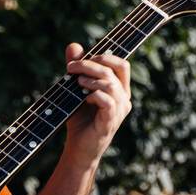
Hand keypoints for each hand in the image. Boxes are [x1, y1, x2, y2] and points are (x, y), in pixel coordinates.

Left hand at [62, 42, 131, 172]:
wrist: (78, 149)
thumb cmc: (80, 120)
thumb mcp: (75, 90)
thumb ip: (77, 69)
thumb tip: (73, 45)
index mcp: (120, 90)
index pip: (122, 64)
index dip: (105, 56)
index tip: (83, 58)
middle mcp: (124, 99)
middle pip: (116, 69)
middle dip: (93, 64)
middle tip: (71, 67)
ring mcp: (119, 111)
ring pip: (111, 84)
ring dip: (91, 79)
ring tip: (76, 82)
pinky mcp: (110, 122)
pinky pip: (108, 102)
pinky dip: (94, 95)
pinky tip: (83, 97)